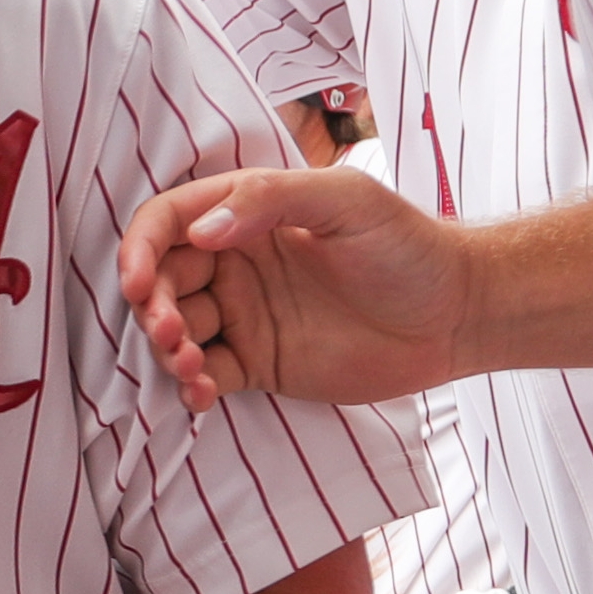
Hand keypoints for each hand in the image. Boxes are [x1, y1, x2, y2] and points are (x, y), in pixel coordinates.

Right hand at [116, 163, 474, 414]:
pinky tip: (203, 394)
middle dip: (151, 307)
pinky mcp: (260, 363)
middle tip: (169, 331)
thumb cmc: (408, 245)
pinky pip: (208, 374)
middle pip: (162, 280)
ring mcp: (246, 315)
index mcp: (247, 214)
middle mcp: (236, 263)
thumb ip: (272, 200)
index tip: (137, 282)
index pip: (169, 221)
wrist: (455, 314)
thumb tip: (202, 229)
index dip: (140, 248)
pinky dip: (193, 387)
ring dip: (168, 350)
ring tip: (190, 366)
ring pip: (177, 330)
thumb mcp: (348, 201)